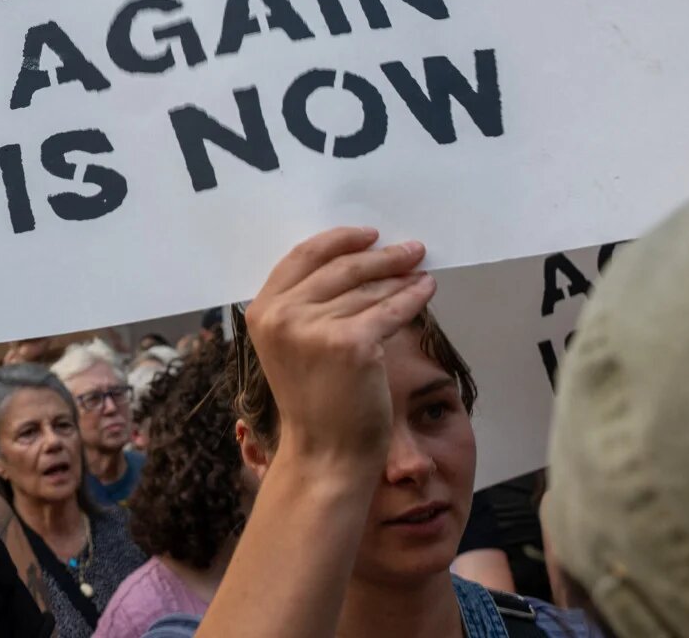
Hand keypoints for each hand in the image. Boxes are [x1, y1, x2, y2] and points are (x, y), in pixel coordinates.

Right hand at [243, 228, 433, 468]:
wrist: (326, 453)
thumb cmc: (315, 402)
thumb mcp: (293, 346)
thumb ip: (306, 306)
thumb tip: (356, 263)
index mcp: (262, 311)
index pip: (303, 257)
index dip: (339, 240)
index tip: (369, 236)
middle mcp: (282, 315)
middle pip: (340, 267)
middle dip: (380, 255)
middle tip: (410, 248)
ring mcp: (314, 328)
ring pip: (368, 289)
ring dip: (401, 276)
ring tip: (420, 270)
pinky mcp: (351, 343)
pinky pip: (390, 309)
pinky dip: (413, 297)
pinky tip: (426, 289)